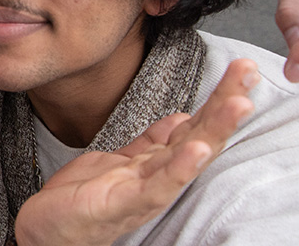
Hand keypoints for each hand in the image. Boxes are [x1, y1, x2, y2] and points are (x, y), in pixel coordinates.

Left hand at [14, 59, 258, 245]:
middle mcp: (159, 178)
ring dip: (214, 130)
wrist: (49, 232)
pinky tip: (197, 150)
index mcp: (158, 164)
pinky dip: (179, 169)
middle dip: (225, 103)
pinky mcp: (122, 204)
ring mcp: (144, 192)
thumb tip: (182, 118)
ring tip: (238, 103)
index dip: (218, 97)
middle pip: (200, 136)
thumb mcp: (121, 161)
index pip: (195, 125)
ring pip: (187, 157)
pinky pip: (156, 187)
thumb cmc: (85, 198)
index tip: (242, 69)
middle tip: (249, 70)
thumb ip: (151, 142)